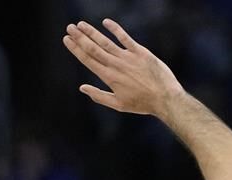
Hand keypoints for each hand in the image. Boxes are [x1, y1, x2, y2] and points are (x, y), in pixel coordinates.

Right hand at [63, 19, 183, 115]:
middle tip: (69, 27)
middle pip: (93, 48)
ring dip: (92, 32)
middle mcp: (116, 65)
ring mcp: (128, 57)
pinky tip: (106, 22)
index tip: (66, 39)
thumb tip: (82, 88)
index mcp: (109, 77)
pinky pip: (125, 38)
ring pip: (105, 41)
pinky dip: (115, 29)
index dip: (75, 48)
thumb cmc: (143, 104)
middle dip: (80, 37)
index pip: (88, 59)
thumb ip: (99, 96)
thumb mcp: (119, 105)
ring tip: (81, 24)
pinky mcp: (140, 52)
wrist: (165, 99)